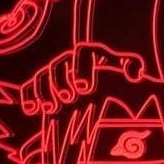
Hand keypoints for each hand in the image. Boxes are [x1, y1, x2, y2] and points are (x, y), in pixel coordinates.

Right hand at [19, 41, 145, 115]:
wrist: (103, 96)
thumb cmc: (118, 83)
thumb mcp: (130, 77)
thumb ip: (133, 70)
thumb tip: (134, 73)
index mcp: (93, 56)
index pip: (85, 53)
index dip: (82, 68)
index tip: (85, 88)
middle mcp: (72, 62)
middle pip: (60, 65)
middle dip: (61, 82)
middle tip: (69, 98)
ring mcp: (57, 73)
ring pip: (44, 76)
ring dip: (44, 92)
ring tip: (51, 109)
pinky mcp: (45, 87)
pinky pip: (31, 87)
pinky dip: (30, 97)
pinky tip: (32, 110)